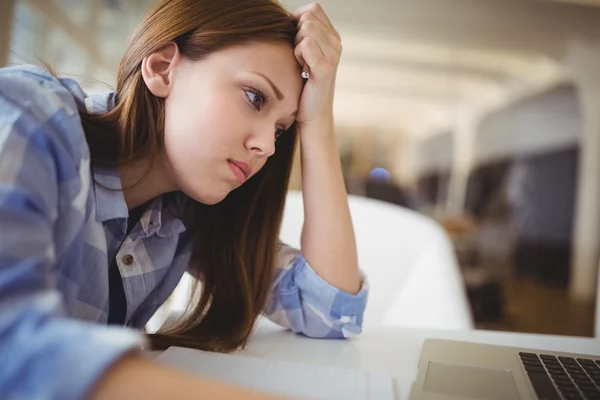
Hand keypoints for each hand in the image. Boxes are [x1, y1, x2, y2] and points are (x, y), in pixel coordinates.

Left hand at [292, 3, 341, 128]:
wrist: (312, 114)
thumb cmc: (303, 84)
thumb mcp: (303, 54)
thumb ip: (300, 33)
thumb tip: (288, 18)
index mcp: (332, 37)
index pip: (313, 10)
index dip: (298, 21)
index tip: (296, 43)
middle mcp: (336, 43)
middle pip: (308, 18)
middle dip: (295, 35)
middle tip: (299, 58)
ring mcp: (333, 55)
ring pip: (306, 30)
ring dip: (295, 46)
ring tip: (301, 64)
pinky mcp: (325, 69)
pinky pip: (306, 46)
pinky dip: (298, 55)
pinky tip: (302, 69)